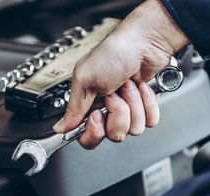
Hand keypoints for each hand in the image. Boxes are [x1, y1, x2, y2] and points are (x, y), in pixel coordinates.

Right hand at [53, 0, 188, 148]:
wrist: (144, 43)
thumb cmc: (113, 53)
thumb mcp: (85, 79)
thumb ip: (73, 108)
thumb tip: (59, 128)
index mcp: (88, 106)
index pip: (87, 138)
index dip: (94, 132)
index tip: (97, 116)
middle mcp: (107, 111)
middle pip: (113, 135)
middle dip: (117, 113)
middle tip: (114, 94)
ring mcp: (128, 111)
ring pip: (134, 129)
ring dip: (134, 104)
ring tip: (129, 85)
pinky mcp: (146, 108)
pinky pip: (150, 121)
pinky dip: (148, 103)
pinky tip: (142, 88)